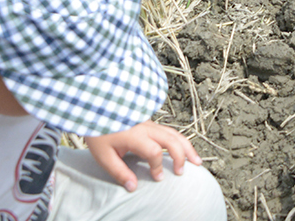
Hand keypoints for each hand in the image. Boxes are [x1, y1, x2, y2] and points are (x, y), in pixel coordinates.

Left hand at [84, 121, 202, 192]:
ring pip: (174, 133)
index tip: (157, 177)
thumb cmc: (99, 131)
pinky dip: (181, 140)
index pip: (154, 152)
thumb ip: (119, 172)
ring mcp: (150, 123)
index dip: (158, 167)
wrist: (98, 108)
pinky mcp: (150, 123)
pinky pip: (170, 130)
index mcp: (135, 135)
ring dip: (187, 147)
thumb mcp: (103, 156)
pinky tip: (183, 148)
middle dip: (181, 157)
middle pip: (172, 140)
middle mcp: (147, 127)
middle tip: (181, 172)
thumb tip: (133, 187)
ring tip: (196, 161)